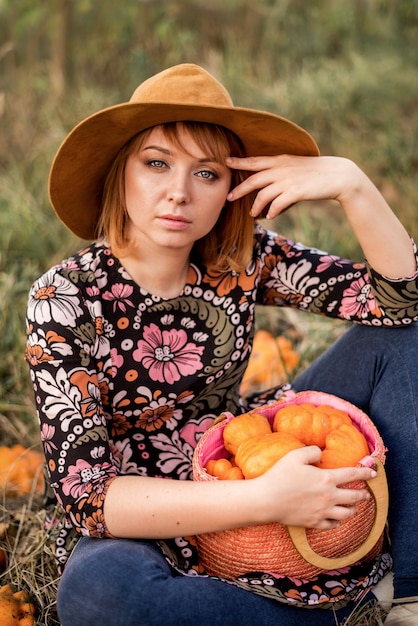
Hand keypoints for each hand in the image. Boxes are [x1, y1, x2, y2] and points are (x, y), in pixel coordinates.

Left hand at [226, 154, 358, 219]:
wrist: (338, 175)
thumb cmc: (317, 172)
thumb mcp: (296, 167)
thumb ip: (281, 173)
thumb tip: (269, 186)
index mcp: (280, 160)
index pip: (255, 161)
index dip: (240, 162)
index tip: (226, 161)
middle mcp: (281, 169)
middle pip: (253, 180)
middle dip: (239, 190)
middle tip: (229, 198)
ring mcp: (287, 180)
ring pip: (263, 195)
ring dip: (256, 206)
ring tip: (252, 214)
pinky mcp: (295, 192)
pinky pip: (276, 205)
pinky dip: (271, 211)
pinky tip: (269, 216)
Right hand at [252, 446, 375, 529]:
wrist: (267, 500)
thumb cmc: (280, 475)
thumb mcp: (295, 455)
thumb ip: (312, 451)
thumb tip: (321, 453)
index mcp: (326, 478)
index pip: (352, 475)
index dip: (365, 473)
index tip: (373, 473)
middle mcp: (329, 496)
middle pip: (354, 497)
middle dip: (363, 495)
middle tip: (366, 494)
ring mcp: (322, 512)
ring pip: (346, 514)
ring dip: (353, 510)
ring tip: (354, 508)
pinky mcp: (314, 522)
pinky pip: (332, 525)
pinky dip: (337, 522)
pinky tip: (337, 519)